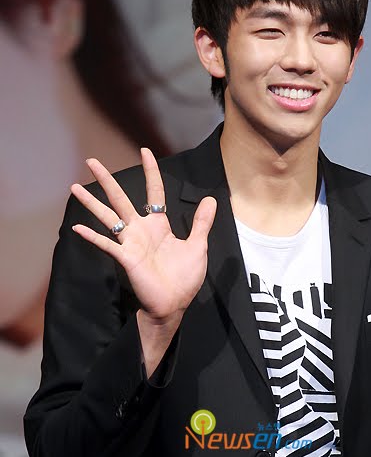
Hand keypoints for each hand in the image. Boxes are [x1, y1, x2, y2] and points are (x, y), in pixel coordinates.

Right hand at [70, 148, 216, 323]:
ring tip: (74, 186)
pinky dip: (92, 236)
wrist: (174, 304)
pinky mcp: (126, 258)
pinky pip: (106, 244)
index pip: (154, 192)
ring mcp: (130, 243)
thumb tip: (210, 199)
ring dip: (91, 203)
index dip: (151, 171)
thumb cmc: (184, 278)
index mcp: (159, 225)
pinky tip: (78, 228)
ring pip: (108, 216)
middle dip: (107, 180)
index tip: (145, 151)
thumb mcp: (198, 246)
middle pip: (121, 198)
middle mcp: (141, 230)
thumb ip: (201, 223)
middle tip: (91, 161)